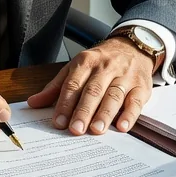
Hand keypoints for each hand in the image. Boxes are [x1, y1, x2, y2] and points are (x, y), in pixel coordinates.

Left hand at [26, 39, 153, 135]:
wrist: (133, 46)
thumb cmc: (101, 61)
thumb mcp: (76, 67)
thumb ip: (56, 87)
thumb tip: (34, 103)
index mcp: (86, 62)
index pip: (73, 84)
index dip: (65, 104)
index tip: (58, 122)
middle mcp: (106, 67)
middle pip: (93, 90)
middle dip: (83, 111)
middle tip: (76, 129)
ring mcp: (125, 76)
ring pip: (113, 95)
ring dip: (105, 114)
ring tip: (96, 130)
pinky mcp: (141, 86)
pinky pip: (136, 101)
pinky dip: (130, 114)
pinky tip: (122, 126)